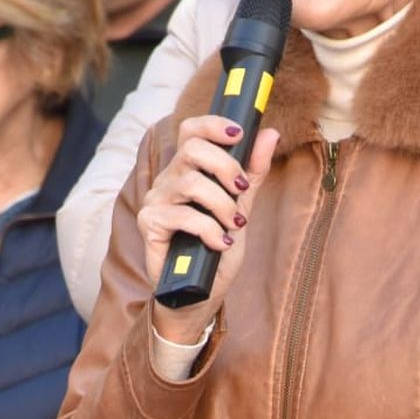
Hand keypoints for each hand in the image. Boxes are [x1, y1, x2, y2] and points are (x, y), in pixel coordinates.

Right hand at [138, 116, 279, 353]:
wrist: (200, 293)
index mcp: (187, 171)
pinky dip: (209, 229)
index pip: (191, 130)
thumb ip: (252, 173)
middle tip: (242, 191)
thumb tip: (269, 133)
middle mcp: (168, 181)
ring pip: (190, 183)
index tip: (239, 133)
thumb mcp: (241, 208)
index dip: (213, 125)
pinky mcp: (150, 225)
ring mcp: (156, 201)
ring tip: (234, 224)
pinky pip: (182, 216)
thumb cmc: (216, 250)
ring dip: (221, 204)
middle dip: (225, 167)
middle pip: (191, 149)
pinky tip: (221, 243)